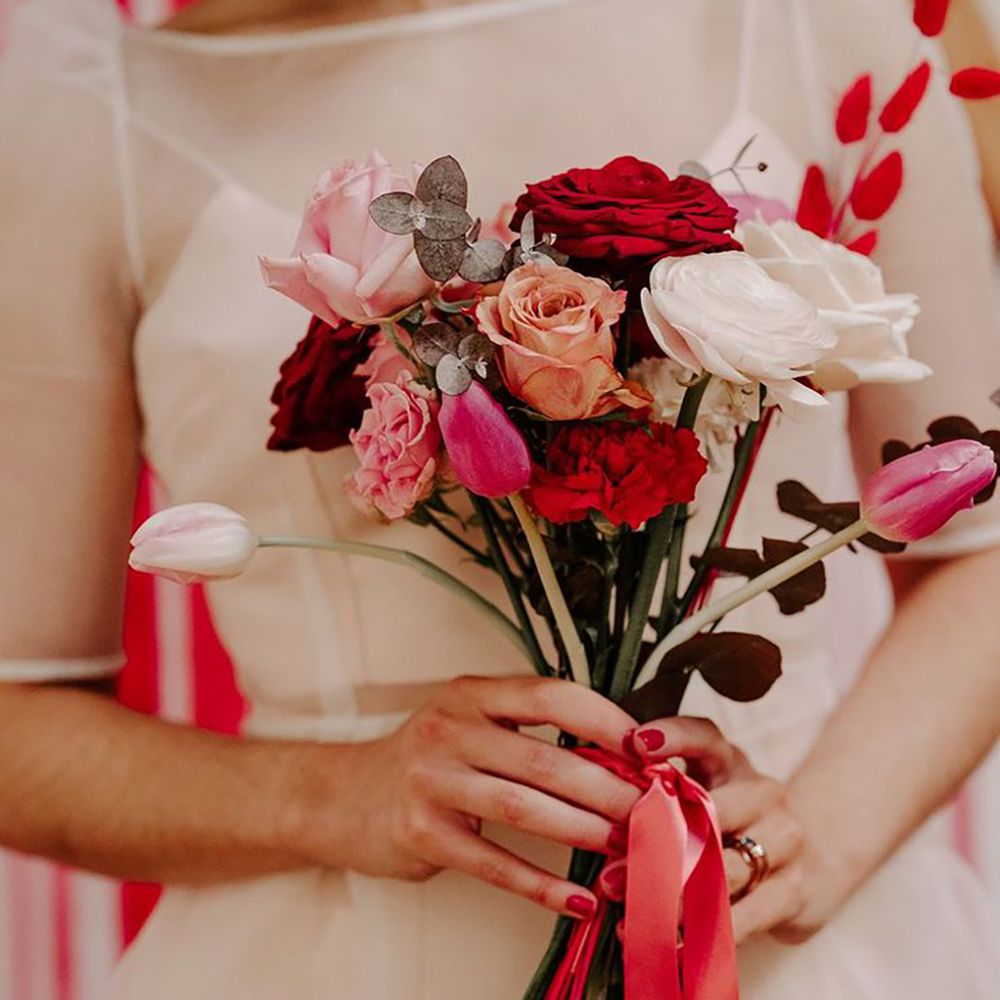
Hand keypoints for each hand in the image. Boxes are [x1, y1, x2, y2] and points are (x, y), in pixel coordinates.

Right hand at [303, 676, 638, 917]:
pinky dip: (542, 885)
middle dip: (609, 788)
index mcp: (471, 694)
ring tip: (628, 849)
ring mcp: (432, 781)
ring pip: (524, 808)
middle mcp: (450, 729)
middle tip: (653, 812)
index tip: (647, 751)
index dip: (605, 721)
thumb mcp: (468, 723)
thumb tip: (617, 755)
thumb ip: (526, 730)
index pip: (550, 696)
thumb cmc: (427, 759)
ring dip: (585, 832)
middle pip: (546, 759)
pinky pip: (495, 864)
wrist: (344, 796)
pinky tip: (579, 899)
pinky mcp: (422, 834)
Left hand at [628, 716, 814, 944]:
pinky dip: (700, 935)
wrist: (805, 862)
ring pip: (723, 871)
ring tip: (632, 912)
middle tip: (611, 873)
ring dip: (672, 897)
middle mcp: (762, 794)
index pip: (704, 736)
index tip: (636, 744)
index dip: (672, 736)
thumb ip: (657, 796)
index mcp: (731, 761)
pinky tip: (668, 945)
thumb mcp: (701, 793)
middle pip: (710, 812)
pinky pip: (742, 918)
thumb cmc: (729, 822)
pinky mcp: (792, 891)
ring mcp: (783, 843)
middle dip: (657, 845)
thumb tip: (598, 813)